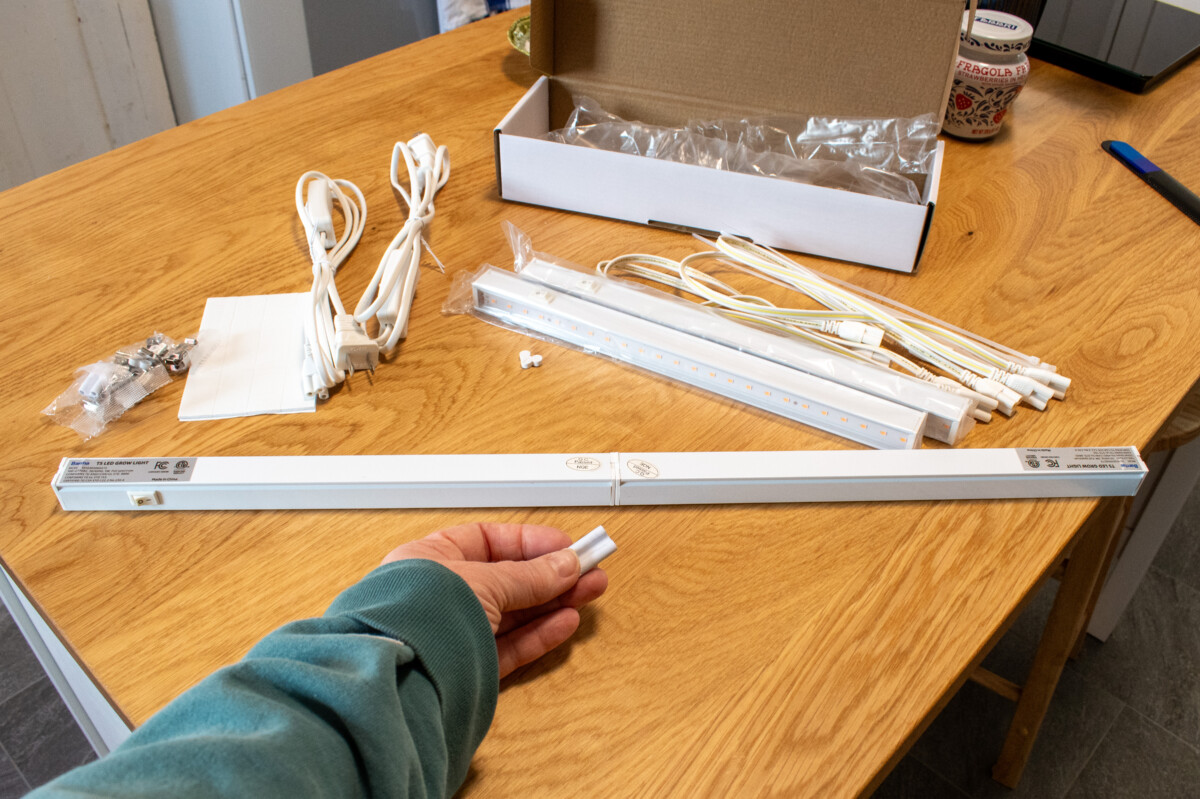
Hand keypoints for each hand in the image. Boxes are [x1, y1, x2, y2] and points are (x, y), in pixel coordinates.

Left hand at [382, 523, 608, 676]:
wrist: (400, 675)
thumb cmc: (419, 614)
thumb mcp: (485, 580)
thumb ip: (530, 574)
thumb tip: (566, 564)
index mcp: (428, 560)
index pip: (487, 541)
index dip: (529, 543)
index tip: (566, 546)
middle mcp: (439, 595)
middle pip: (506, 579)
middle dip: (551, 575)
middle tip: (590, 570)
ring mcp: (453, 633)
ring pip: (512, 615)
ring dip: (553, 603)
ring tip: (589, 593)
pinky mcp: (466, 668)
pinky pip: (509, 647)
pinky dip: (538, 634)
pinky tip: (566, 621)